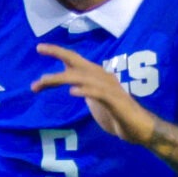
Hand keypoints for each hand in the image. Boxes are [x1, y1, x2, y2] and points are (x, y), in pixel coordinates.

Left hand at [32, 44, 155, 145]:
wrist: (138, 128)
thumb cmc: (116, 114)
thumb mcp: (94, 98)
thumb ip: (83, 87)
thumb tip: (68, 82)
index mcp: (96, 76)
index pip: (75, 60)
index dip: (58, 52)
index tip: (40, 48)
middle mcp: (102, 77)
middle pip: (77, 63)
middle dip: (58, 53)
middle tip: (38, 49)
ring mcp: (109, 88)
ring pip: (82, 77)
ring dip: (62, 78)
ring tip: (44, 81)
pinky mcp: (114, 101)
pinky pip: (98, 93)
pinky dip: (85, 91)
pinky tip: (72, 92)